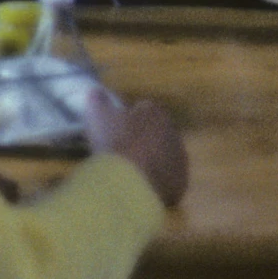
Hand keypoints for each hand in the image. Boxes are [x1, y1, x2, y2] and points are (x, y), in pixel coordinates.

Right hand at [87, 86, 187, 208]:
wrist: (132, 182)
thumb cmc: (115, 144)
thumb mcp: (98, 116)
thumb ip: (97, 101)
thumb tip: (95, 92)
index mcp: (155, 112)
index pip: (143, 109)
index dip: (128, 119)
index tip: (115, 130)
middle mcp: (173, 132)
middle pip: (156, 133)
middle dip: (142, 140)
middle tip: (122, 152)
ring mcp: (179, 158)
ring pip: (164, 156)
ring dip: (151, 161)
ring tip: (130, 172)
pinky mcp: (181, 182)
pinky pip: (168, 179)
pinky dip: (156, 181)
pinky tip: (140, 186)